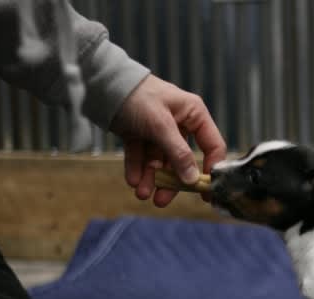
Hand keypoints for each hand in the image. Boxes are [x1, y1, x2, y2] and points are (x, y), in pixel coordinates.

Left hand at [110, 74, 226, 206]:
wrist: (101, 83)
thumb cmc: (137, 96)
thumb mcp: (160, 124)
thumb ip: (178, 153)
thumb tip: (193, 179)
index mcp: (194, 115)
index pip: (212, 146)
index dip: (211, 169)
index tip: (204, 193)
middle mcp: (180, 124)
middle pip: (182, 160)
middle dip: (171, 181)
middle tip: (161, 200)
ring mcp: (160, 131)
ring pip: (160, 162)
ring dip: (151, 179)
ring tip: (141, 193)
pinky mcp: (140, 135)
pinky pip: (142, 157)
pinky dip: (137, 169)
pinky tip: (132, 181)